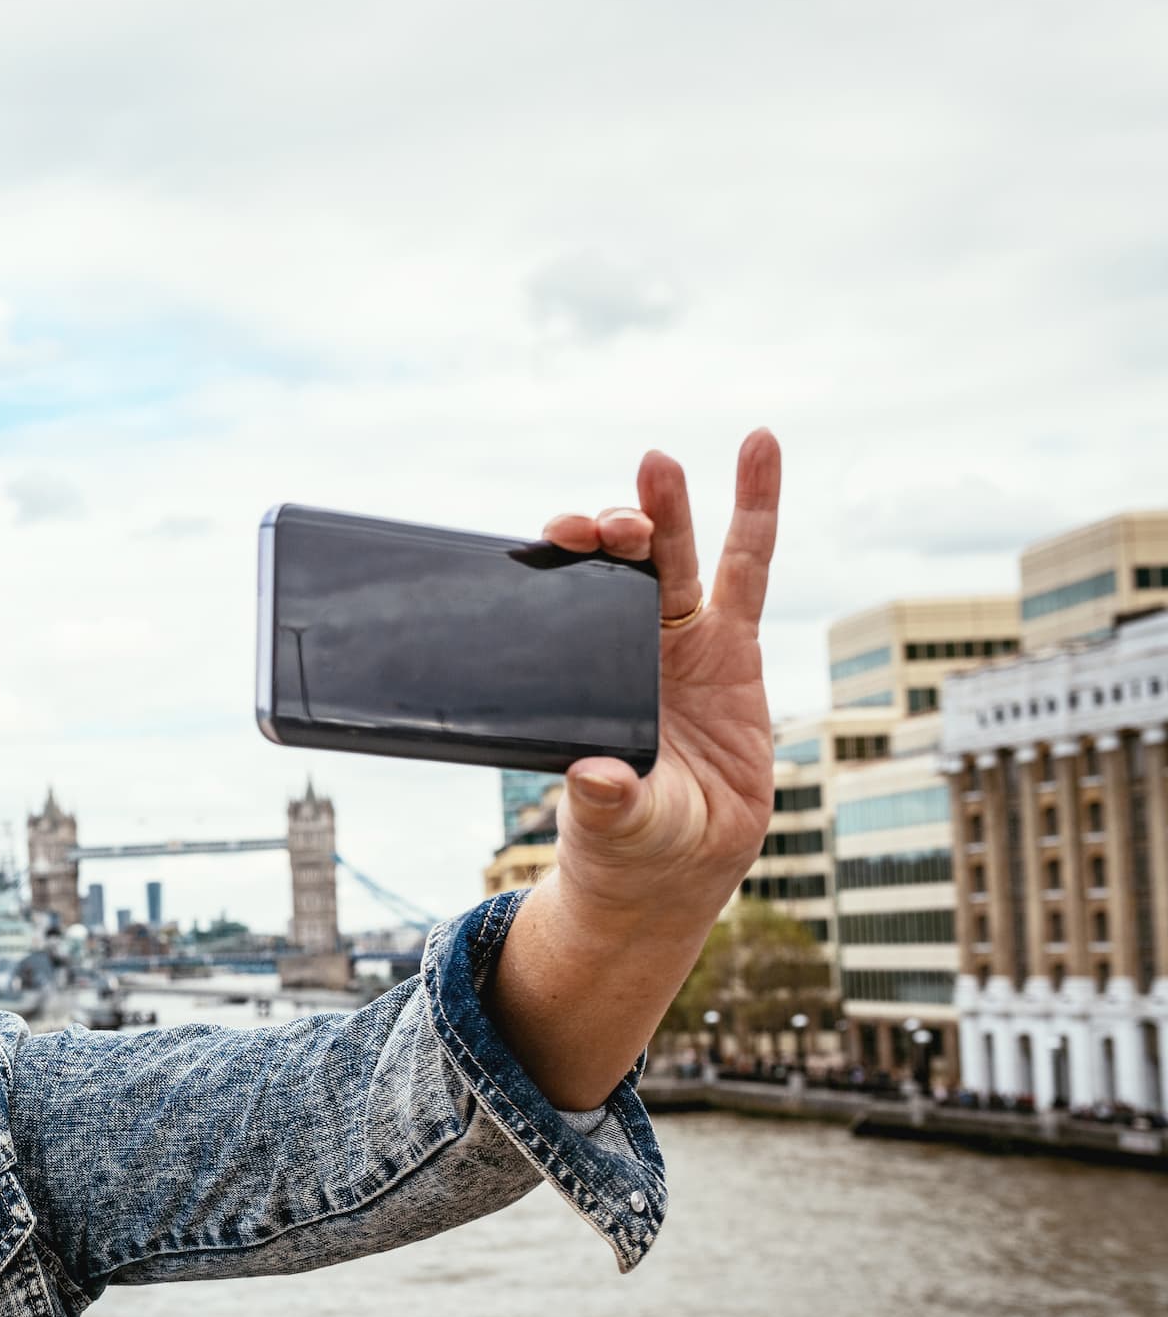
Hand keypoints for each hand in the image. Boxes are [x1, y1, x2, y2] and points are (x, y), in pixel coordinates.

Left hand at [536, 428, 781, 920]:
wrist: (677, 868)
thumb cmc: (628, 842)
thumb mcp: (614, 826)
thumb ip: (606, 803)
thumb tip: (592, 779)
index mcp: (584, 677)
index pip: (566, 602)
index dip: (562, 566)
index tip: (555, 541)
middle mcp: (625, 648)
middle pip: (618, 572)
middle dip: (612, 535)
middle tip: (607, 523)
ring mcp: (681, 642)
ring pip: (675, 558)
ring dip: (668, 508)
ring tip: (658, 462)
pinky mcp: (733, 648)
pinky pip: (749, 568)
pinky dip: (756, 507)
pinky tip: (760, 448)